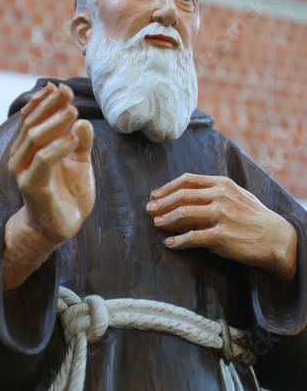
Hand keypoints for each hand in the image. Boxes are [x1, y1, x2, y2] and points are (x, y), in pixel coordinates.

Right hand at [3, 82, 94, 290]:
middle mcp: (21, 156)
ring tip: (73, 112)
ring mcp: (23, 170)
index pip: (33, 118)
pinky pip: (42, 161)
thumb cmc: (69, 192)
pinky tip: (73, 138)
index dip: (45, 101)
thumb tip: (84, 120)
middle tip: (68, 93)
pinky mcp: (31, 185)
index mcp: (30, 147)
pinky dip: (58, 147)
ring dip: (54, 122)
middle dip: (50, 105)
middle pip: (31, 123)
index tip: (62, 86)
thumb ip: (82, 142)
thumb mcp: (80, 162)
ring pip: (33, 138)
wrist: (62, 225)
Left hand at [146, 173, 296, 283]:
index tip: (155, 194)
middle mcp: (220, 196)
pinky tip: (170, 244)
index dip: (167, 187)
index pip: (187, 180)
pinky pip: (192, 238)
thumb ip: (213, 192)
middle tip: (149, 210)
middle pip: (181, 196)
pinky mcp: (221, 236)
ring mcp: (221, 215)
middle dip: (161, 203)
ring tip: (156, 224)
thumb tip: (185, 197)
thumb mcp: (236, 195)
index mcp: (222, 183)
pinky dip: (178, 241)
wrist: (276, 237)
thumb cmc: (254, 216)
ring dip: (166, 220)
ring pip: (184, 214)